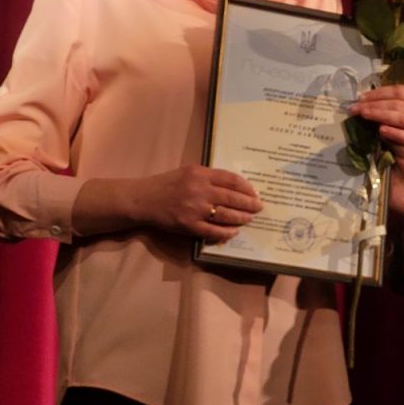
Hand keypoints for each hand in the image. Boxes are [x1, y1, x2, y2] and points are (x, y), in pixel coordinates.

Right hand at [138, 165, 263, 241]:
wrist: (144, 199)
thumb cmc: (167, 184)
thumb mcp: (188, 172)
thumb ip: (209, 176)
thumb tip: (233, 185)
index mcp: (200, 174)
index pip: (231, 180)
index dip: (246, 187)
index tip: (256, 192)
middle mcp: (200, 190)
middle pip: (232, 198)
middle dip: (249, 204)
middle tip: (259, 207)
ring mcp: (195, 209)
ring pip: (226, 215)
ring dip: (241, 218)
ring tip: (250, 219)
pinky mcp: (189, 225)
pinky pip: (213, 231)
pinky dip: (226, 233)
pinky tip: (234, 232)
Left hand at [348, 85, 403, 227]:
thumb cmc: (396, 174)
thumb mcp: (382, 147)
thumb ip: (376, 128)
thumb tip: (357, 111)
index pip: (402, 92)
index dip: (382, 92)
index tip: (362, 97)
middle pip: (402, 102)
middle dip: (377, 102)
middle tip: (357, 107)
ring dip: (383, 113)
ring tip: (366, 115)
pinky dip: (395, 133)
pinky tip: (382, 132)